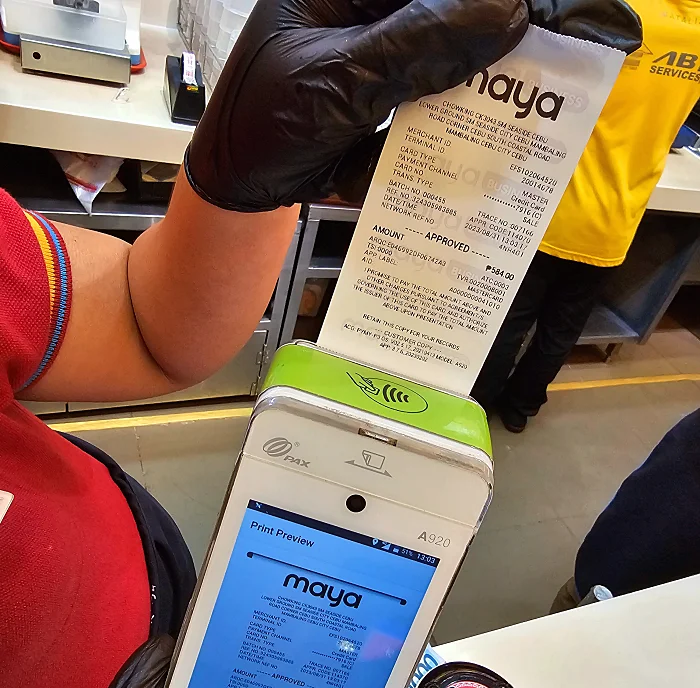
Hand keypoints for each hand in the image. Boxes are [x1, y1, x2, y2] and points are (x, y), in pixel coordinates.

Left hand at [185, 0, 640, 212]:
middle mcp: (380, 7)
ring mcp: (395, 48)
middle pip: (462, 11)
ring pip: (467, 46)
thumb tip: (506, 12)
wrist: (239, 185)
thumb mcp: (333, 83)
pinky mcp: (403, 91)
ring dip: (508, 70)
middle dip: (519, 27)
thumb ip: (416, 47)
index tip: (558, 16)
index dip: (503, 1)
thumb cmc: (260, 124)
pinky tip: (512, 121)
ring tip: (564, 76)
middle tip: (586, 40)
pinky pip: (452, 90)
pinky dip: (480, 110)